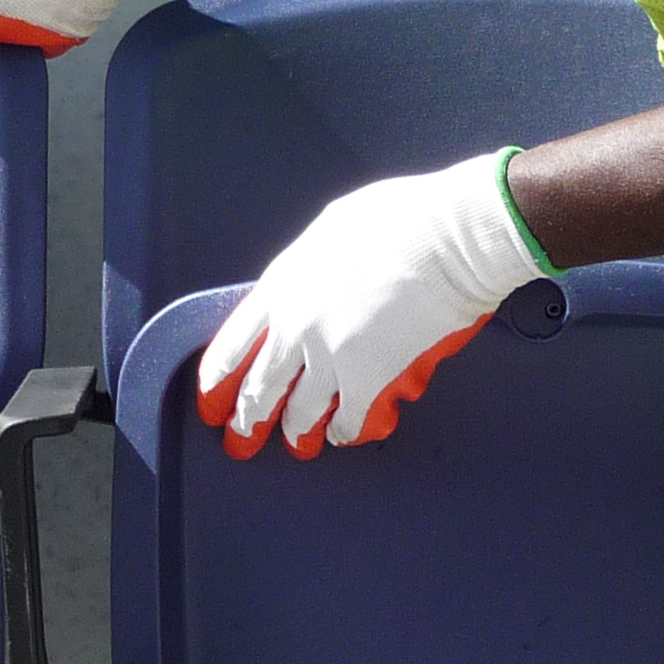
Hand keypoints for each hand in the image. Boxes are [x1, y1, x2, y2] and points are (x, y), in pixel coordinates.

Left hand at [195, 150, 547, 458]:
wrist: (451, 238)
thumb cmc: (401, 219)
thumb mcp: (332, 228)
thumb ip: (310, 266)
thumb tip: (310, 280)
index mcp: (281, 286)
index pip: (231, 345)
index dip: (219, 379)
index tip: (213, 398)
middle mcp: (295, 326)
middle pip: (259, 387)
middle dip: (247, 420)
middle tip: (240, 439)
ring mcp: (329, 356)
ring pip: (298, 411)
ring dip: (296, 432)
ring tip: (297, 444)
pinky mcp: (368, 379)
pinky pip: (346, 418)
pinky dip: (342, 430)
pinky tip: (341, 434)